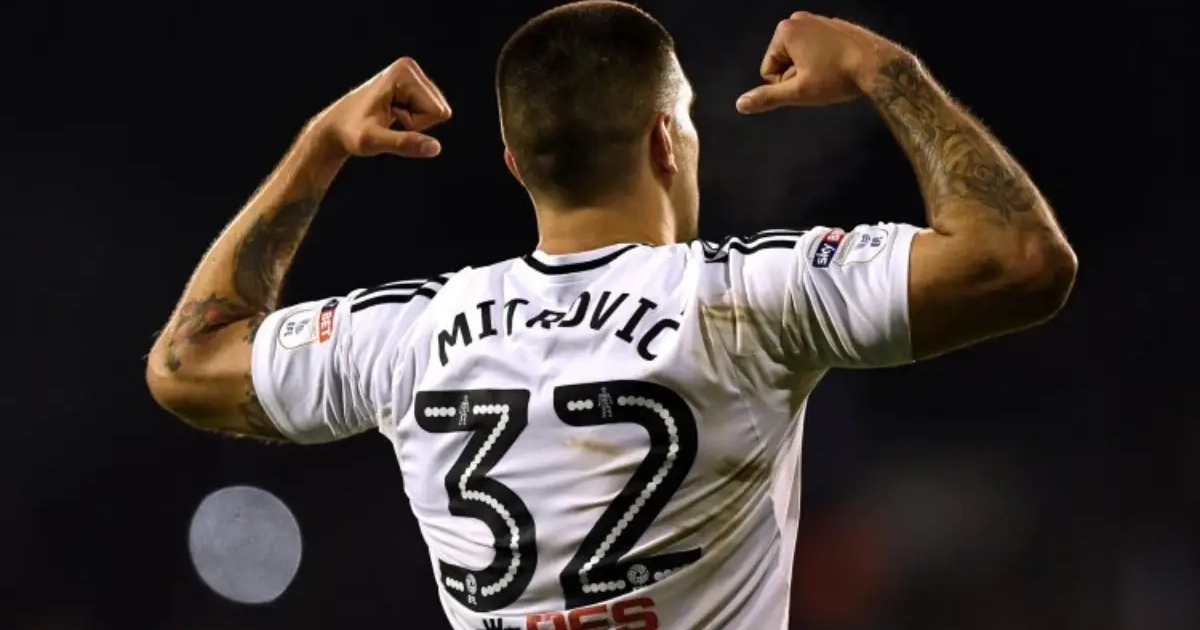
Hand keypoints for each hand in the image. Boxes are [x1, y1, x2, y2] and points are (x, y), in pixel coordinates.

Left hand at [308, 57, 451, 157]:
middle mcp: (409, 67)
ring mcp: (410, 74)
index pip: (438, 112)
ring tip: (388, 115)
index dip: (416, 124)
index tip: (389, 118)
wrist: (334, 127)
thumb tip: (435, 148)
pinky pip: (429, 111)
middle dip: (416, 122)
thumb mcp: (375, 141)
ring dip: (413, 122)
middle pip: (440, 109)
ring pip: (436, 111)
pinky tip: (390, 113)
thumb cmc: (350, 133)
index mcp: (404, 72)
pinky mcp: (411, 84)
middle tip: (388, 118)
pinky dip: (411, 119)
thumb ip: (405, 143)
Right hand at [736, 12, 903, 113]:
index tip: (810, 81)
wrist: (881, 66)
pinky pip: (818, 52)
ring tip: (834, 72)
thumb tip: (740, 105)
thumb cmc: (838, 77)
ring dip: (812, 71)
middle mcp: (799, 19)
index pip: (768, 71)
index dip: (786, 85)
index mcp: (785, 30)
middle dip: (799, 76)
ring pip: (802, 59)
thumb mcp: (799, 92)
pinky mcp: (834, 27)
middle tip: (823, 77)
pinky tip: (843, 66)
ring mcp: (818, 20)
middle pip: (784, 62)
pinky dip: (827, 63)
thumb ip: (767, 97)